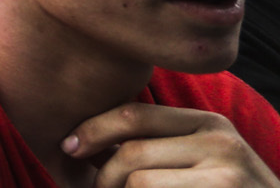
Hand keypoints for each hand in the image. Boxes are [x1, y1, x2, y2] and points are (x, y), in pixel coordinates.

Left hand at [64, 103, 279, 187]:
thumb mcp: (204, 163)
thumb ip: (159, 148)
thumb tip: (84, 143)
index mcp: (209, 124)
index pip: (134, 114)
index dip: (93, 129)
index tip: (68, 147)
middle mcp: (221, 141)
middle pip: (131, 152)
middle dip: (102, 177)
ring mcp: (227, 172)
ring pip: (139, 181)